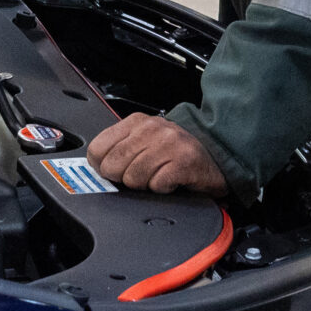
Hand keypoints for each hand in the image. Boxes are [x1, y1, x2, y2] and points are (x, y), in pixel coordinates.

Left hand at [87, 113, 227, 195]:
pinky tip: (171, 181)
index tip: (114, 170)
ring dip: (145, 185)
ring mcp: (168, 143)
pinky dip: (162, 189)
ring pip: (133, 178)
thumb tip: (95, 168)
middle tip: (140, 174)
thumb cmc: (174, 152)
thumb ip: (120, 149)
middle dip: (123, 178)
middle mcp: (151, 128)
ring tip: (158, 175)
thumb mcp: (143, 141)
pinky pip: (156, 185)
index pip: (97, 148)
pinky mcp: (183, 161)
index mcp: (136, 122)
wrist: (214, 155)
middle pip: (112, 166)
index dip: (101, 166)